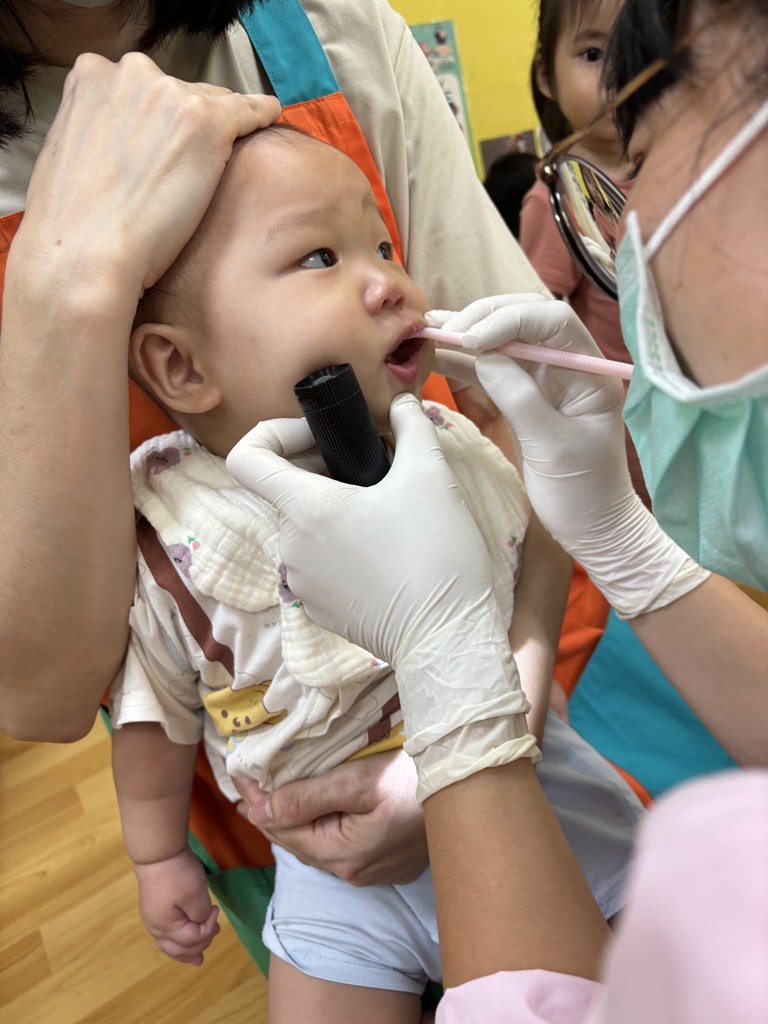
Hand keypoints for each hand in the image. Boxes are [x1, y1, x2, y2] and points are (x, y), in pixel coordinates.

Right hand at [14, 52, 280, 300]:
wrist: (85, 256)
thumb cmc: (73, 223)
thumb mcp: (70, 150)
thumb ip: (101, 129)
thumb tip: (125, 141)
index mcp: (93, 76)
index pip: (145, 85)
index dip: (160, 117)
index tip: (165, 142)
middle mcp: (132, 73)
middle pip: (182, 90)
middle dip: (189, 123)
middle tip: (187, 167)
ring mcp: (172, 96)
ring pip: (215, 103)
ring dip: (220, 130)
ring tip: (218, 168)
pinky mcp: (209, 124)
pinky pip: (250, 111)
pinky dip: (261, 115)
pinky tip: (269, 117)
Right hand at [133, 848, 219, 965]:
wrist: (157, 852)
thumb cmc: (177, 874)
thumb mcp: (194, 894)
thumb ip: (200, 916)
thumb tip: (200, 923)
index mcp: (165, 927)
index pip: (192, 939)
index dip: (208, 929)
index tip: (216, 910)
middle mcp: (156, 928)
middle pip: (179, 949)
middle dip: (198, 947)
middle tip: (215, 935)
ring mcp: (153, 919)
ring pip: (170, 945)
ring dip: (185, 951)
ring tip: (197, 959)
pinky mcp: (154, 909)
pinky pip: (166, 935)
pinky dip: (177, 942)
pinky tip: (181, 942)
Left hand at [227, 395, 537, 802]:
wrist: (446, 637)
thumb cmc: (435, 551)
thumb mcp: (431, 474)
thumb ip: (411, 426)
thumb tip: (403, 405)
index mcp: (305, 508)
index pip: (246, 457)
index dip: (275, 433)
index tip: (323, 437)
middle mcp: (290, 546)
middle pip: (287, 492)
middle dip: (326, 471)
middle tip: (377, 471)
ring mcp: (301, 583)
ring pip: (306, 528)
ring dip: (337, 511)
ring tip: (388, 513)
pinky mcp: (319, 610)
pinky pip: (319, 564)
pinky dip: (342, 548)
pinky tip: (386, 553)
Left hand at [234, 750, 427, 885]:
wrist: (472, 789)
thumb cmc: (416, 779)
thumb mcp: (358, 782)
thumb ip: (307, 798)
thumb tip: (259, 810)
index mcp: (341, 856)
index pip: (281, 829)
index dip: (256, 799)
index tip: (238, 770)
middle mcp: (355, 872)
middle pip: (299, 840)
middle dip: (273, 810)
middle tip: (251, 780)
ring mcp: (376, 870)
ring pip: (321, 843)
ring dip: (298, 817)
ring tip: (278, 791)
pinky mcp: (392, 861)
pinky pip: (343, 843)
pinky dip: (324, 822)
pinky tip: (320, 804)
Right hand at [428, 297, 708, 617]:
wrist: (592, 529)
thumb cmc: (584, 493)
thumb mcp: (552, 446)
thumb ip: (519, 396)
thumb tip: (483, 355)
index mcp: (589, 372)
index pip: (552, 321)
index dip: (509, 319)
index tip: (471, 340)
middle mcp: (568, 366)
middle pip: (523, 321)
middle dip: (481, 320)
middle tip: (441, 331)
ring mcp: (545, 381)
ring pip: (502, 343)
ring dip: (465, 337)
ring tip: (425, 333)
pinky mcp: (524, 399)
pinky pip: (491, 371)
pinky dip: (463, 363)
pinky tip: (435, 356)